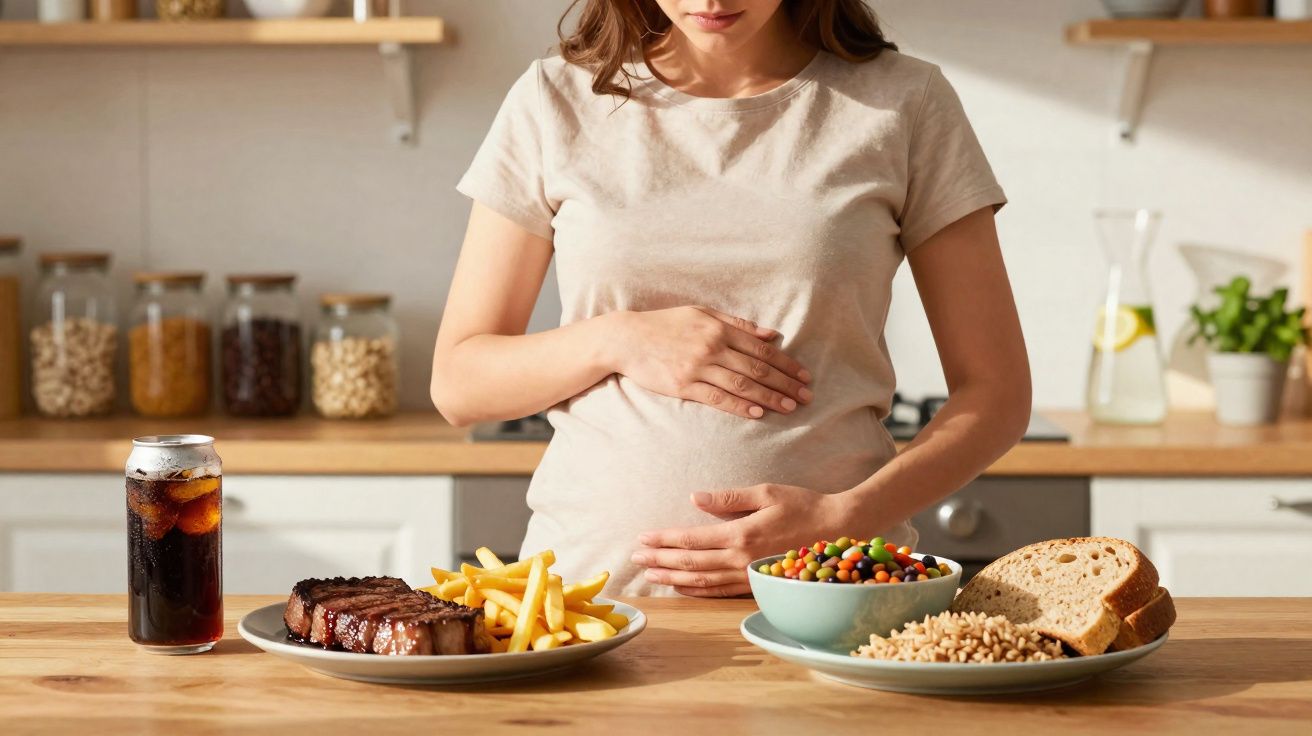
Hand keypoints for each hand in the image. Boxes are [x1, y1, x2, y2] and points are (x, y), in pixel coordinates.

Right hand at [613, 306, 812, 418]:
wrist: (626, 338)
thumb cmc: (665, 324)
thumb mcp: (702, 313)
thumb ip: (737, 323)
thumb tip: (770, 334)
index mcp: (719, 328)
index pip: (761, 349)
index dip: (786, 363)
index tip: (804, 375)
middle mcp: (712, 347)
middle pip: (757, 369)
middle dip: (786, 383)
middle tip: (807, 396)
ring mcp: (697, 367)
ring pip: (742, 385)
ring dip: (770, 397)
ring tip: (790, 407)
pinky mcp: (683, 385)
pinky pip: (717, 398)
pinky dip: (739, 406)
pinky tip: (758, 413)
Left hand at [632, 484, 848, 596]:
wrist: (838, 531)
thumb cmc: (803, 506)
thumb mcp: (766, 492)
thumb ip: (729, 498)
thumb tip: (695, 498)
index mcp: (740, 534)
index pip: (691, 539)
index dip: (663, 539)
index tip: (642, 537)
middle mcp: (741, 559)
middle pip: (690, 562)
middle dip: (660, 560)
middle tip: (635, 557)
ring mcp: (749, 575)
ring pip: (702, 581)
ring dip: (673, 577)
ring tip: (650, 573)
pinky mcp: (757, 585)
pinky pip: (720, 592)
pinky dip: (697, 590)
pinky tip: (681, 586)